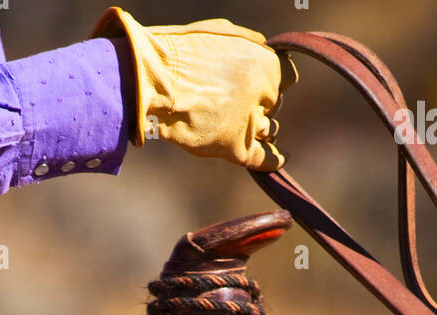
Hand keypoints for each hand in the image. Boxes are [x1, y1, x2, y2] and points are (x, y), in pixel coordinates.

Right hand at [93, 8, 294, 170]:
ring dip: (263, 125)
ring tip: (252, 124)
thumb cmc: (179, 53)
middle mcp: (262, 92)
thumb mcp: (217, 32)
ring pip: (269, 127)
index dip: (271, 78)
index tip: (259, 79)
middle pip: (274, 101)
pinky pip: (264, 158)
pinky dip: (273, 160)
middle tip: (239, 99)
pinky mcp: (235, 147)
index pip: (283, 74)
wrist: (153, 83)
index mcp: (262, 60)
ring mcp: (249, 121)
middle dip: (262, 100)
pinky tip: (281, 159)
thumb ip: (246, 42)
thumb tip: (263, 49)